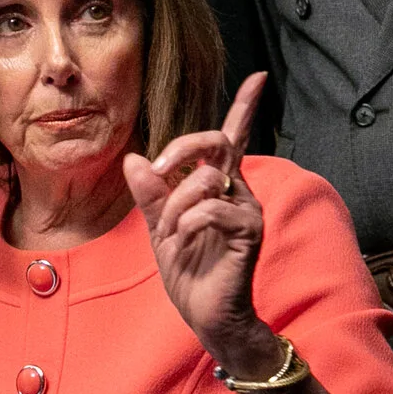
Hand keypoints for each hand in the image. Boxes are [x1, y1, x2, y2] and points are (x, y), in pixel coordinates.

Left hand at [121, 74, 278, 377]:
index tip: (258, 77)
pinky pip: (209, 209)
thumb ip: (150, 194)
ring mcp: (247, 210)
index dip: (246, 107)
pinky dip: (185, 224)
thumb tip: (134, 159)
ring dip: (174, 206)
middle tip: (156, 172)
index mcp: (218, 186)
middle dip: (181, 147)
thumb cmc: (190, 272)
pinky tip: (183, 243)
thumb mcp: (160, 228)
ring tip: (170, 234)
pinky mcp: (248, 231)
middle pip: (216, 141)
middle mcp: (239, 191)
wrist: (207, 317)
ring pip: (205, 178)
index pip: (232, 138)